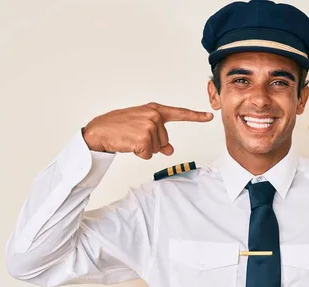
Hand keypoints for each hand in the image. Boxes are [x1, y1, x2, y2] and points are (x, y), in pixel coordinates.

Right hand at [82, 102, 213, 158]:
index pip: (179, 114)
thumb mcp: (141, 129)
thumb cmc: (119, 127)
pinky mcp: (143, 138)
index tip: (209, 116)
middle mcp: (154, 116)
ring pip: (157, 149)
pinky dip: (139, 154)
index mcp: (155, 110)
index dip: (195, 116)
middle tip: (134, 136)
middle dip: (152, 143)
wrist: (100, 130)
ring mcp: (149, 126)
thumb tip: (170, 150)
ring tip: (130, 139)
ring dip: (144, 149)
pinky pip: (149, 154)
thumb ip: (159, 137)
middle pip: (165, 141)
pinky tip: (129, 144)